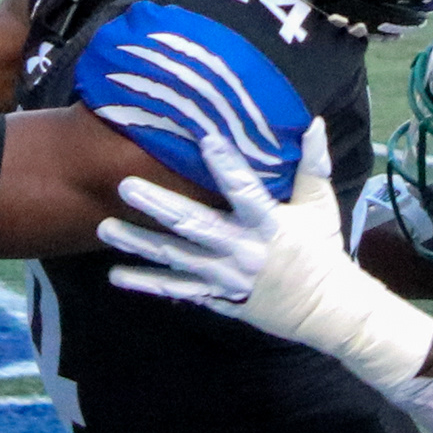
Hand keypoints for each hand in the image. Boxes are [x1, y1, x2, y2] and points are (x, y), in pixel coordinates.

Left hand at [99, 122, 432, 390]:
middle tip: (126, 186)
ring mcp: (225, 276)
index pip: (246, 191)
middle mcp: (243, 250)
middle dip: (159, 206)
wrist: (327, 310)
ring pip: (176, 258)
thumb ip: (313, 164)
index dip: (227, 166)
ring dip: (139, 244)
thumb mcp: (321, 206)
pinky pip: (177, 290)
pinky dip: (146, 284)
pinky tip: (116, 274)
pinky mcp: (217, 295)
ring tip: (106, 228)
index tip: (206, 141)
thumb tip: (313, 122)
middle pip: (196, 226)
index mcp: (270, 225)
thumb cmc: (322, 250)